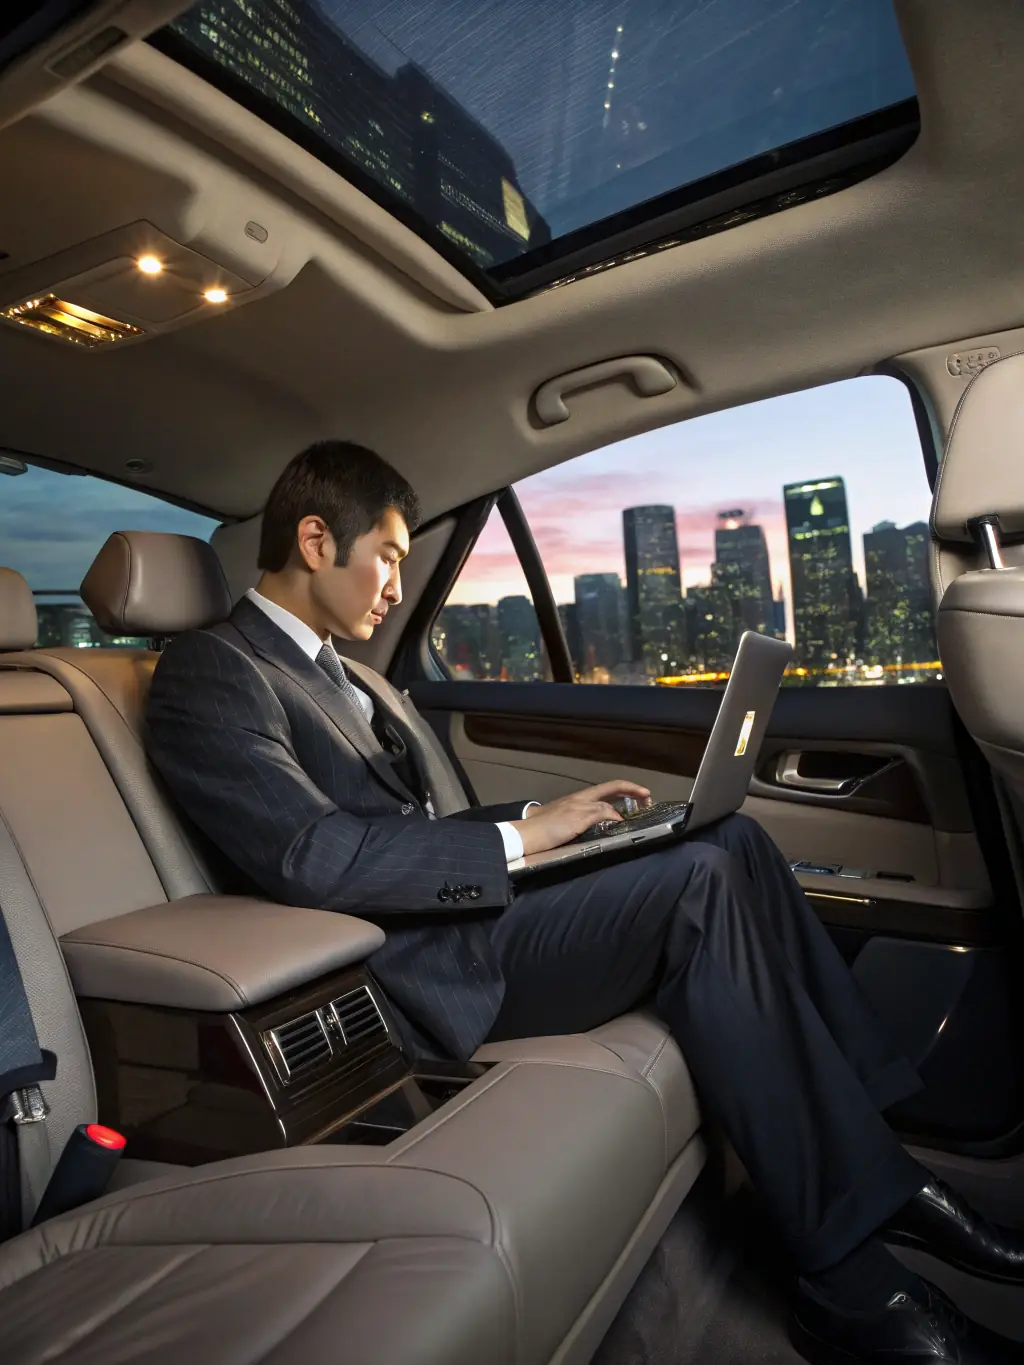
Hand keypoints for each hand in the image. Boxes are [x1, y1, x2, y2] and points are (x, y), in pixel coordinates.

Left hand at [510, 780, 651, 856]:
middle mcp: (581, 800)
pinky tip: (607, 826)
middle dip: (629, 796)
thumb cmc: (549, 827)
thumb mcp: (578, 818)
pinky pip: (594, 816)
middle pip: (610, 793)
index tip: (647, 795)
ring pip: (603, 805)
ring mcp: (575, 810)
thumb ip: (599, 813)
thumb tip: (618, 815)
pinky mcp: (569, 821)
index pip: (614, 786)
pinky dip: (606, 817)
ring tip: (631, 815)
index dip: (632, 789)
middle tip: (645, 804)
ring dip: (619, 807)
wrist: (525, 837)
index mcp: (585, 797)